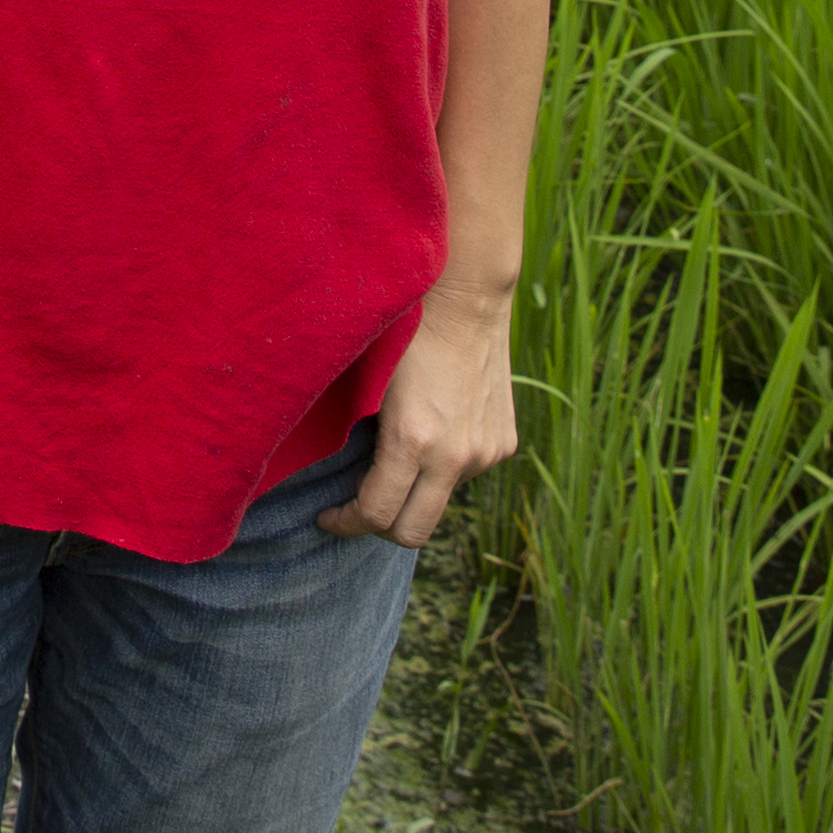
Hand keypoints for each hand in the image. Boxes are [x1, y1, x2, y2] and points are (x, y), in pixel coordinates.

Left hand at [325, 283, 514, 548]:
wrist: (465, 299)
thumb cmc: (403, 332)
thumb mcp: (368, 386)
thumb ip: (359, 439)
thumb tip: (343, 481)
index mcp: (413, 440)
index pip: (376, 515)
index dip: (345, 523)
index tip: (328, 515)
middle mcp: (455, 456)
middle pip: (412, 533)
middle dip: (378, 527)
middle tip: (356, 507)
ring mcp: (485, 453)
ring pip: (441, 501)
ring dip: (415, 492)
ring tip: (394, 457)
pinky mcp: (504, 444)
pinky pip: (466, 474)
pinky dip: (443, 468)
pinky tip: (432, 433)